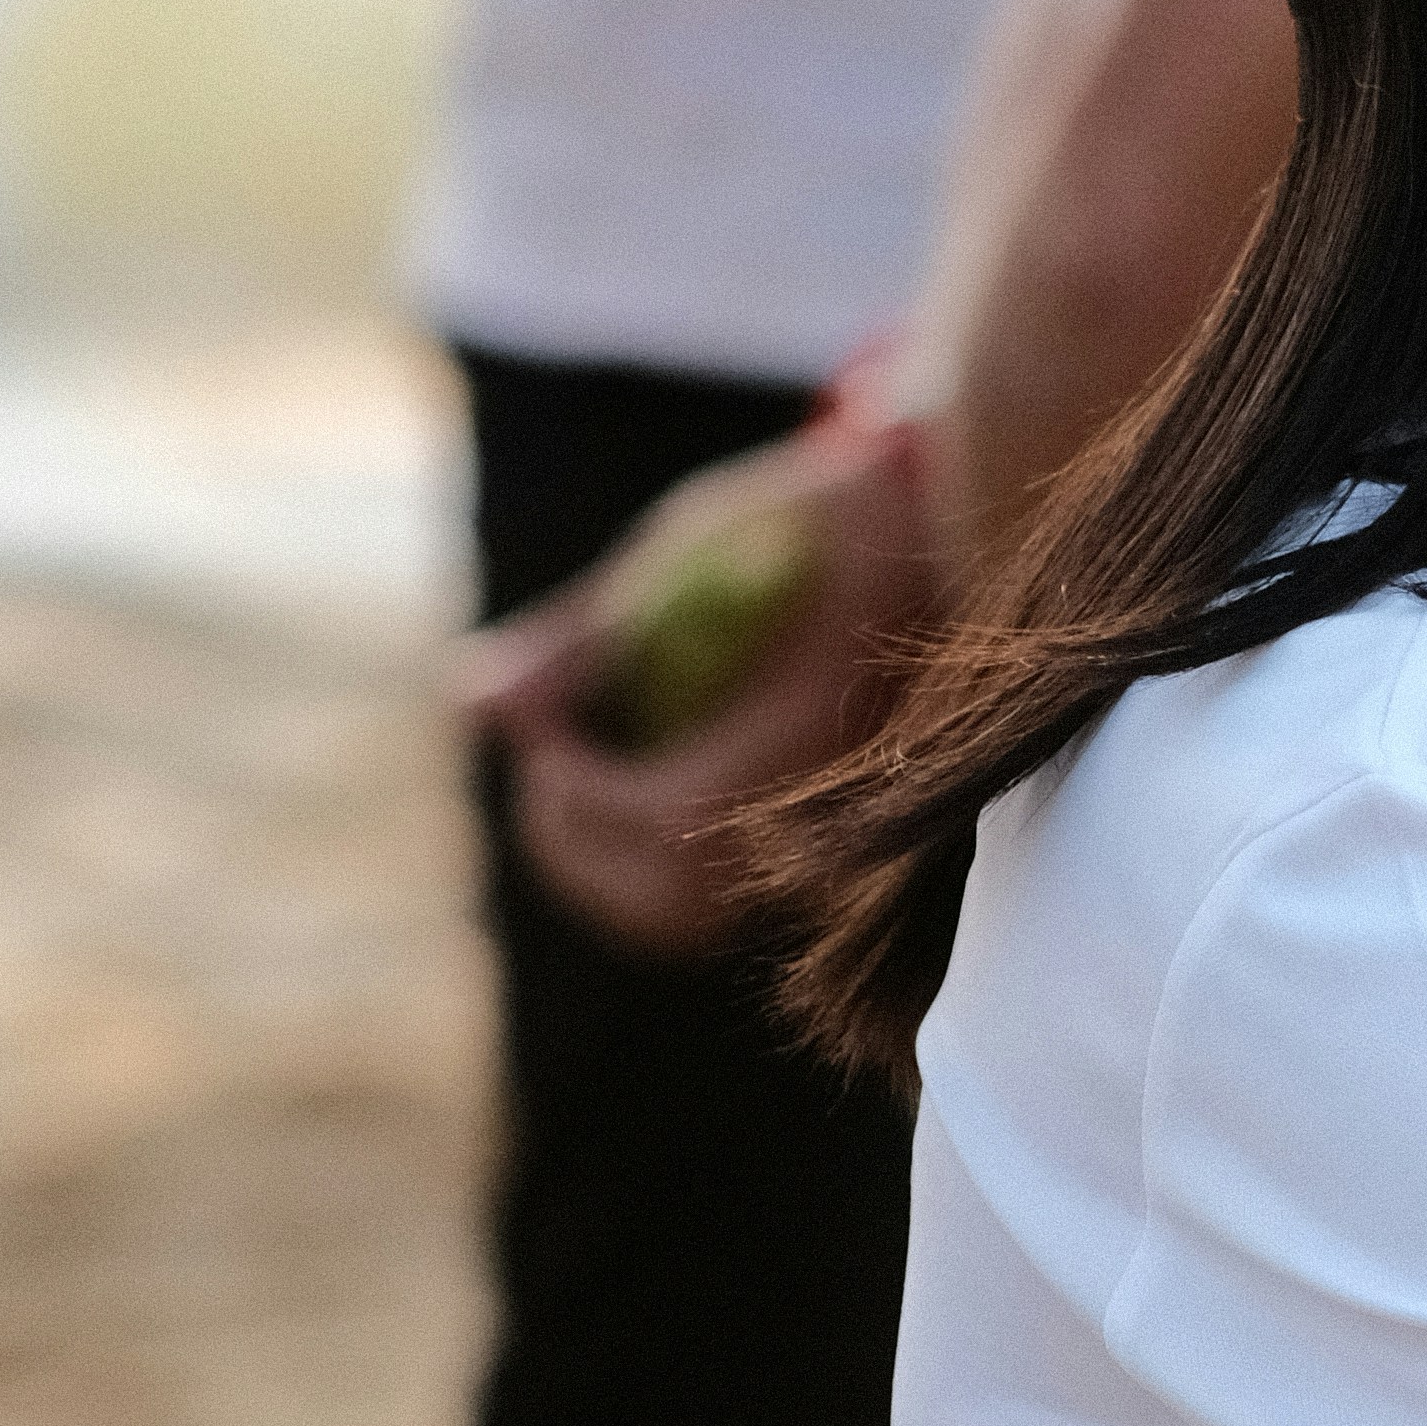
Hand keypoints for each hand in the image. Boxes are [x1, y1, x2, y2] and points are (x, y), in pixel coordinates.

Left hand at [455, 409, 943, 960]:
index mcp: (800, 738)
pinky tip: (633, 784)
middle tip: (542, 758)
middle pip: (663, 901)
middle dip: (571, 843)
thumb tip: (472, 702)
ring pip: (690, 914)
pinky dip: (653, 865)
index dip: (566, 786)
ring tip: (574, 776)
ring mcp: (840, 832)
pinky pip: (725, 897)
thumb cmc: (818, 511)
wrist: (954, 516)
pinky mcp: (841, 840)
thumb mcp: (690, 549)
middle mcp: (829, 807)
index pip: (652, 819)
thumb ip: (583, 636)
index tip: (534, 721)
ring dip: (605, 868)